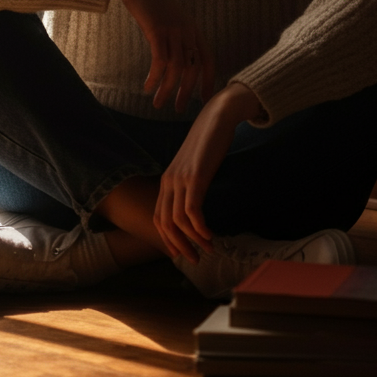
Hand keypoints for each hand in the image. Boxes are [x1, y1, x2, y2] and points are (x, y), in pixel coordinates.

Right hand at [110, 0, 214, 111]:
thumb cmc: (150, 0)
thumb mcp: (169, 18)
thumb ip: (176, 35)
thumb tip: (175, 56)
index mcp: (193, 29)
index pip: (208, 59)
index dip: (208, 81)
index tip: (205, 99)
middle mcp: (187, 31)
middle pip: (193, 68)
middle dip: (186, 92)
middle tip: (178, 109)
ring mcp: (173, 30)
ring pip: (176, 68)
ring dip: (168, 89)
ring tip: (158, 104)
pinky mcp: (157, 30)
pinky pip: (160, 61)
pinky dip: (155, 77)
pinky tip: (147, 87)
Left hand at [153, 82, 263, 261]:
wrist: (217, 117)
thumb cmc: (208, 143)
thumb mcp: (194, 166)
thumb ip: (190, 184)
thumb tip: (194, 204)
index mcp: (167, 180)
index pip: (158, 218)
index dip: (167, 239)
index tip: (181, 253)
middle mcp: (169, 181)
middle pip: (165, 223)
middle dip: (180, 246)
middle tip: (195, 259)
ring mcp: (181, 178)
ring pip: (179, 221)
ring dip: (194, 240)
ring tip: (208, 249)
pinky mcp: (196, 176)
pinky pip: (192, 210)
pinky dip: (200, 228)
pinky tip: (210, 235)